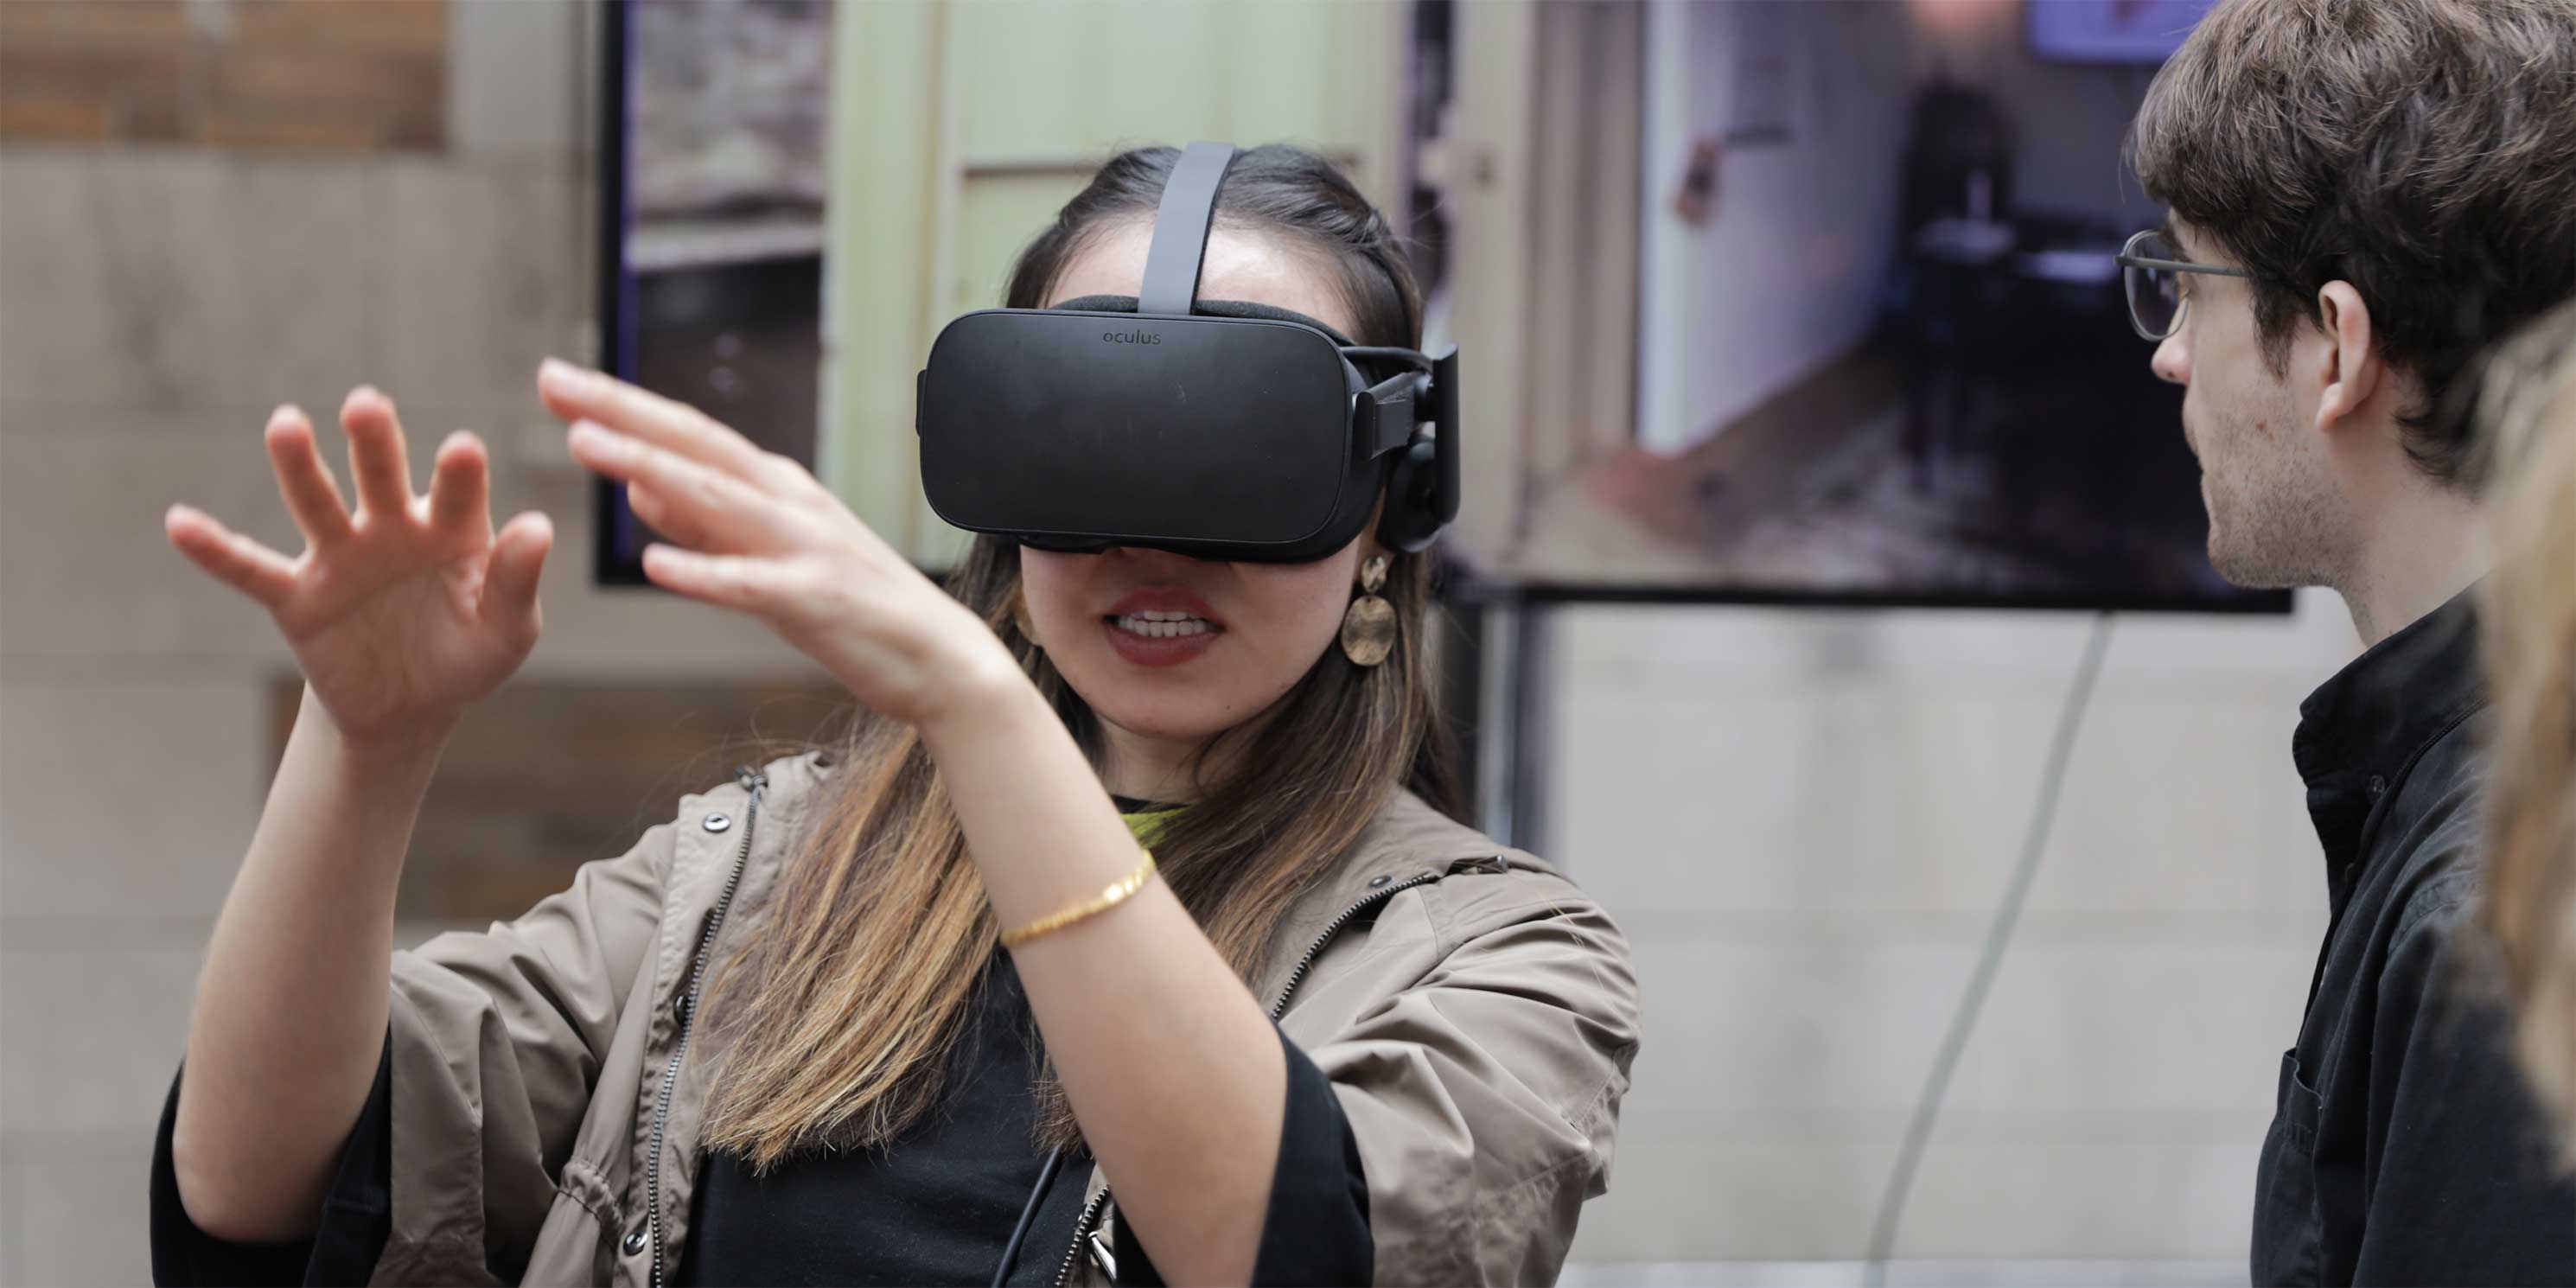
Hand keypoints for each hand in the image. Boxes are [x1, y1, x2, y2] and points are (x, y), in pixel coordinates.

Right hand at [164, 389, 553, 750]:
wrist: (412, 705)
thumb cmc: (468, 654)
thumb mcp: (506, 632)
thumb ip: (516, 582)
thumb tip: (538, 526)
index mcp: (451, 527)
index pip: (456, 492)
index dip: (458, 473)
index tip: (462, 450)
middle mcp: (391, 527)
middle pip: (380, 476)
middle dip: (373, 442)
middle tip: (366, 406)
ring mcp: (341, 557)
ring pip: (316, 503)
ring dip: (299, 465)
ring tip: (285, 424)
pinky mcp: (298, 597)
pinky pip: (251, 570)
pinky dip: (215, 550)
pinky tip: (179, 522)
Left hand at [540, 359, 1018, 727]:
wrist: (939, 657)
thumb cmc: (854, 609)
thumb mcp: (768, 554)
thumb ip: (704, 523)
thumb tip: (637, 487)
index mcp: (774, 486)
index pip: (688, 433)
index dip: (622, 404)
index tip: (560, 380)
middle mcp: (787, 500)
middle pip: (694, 444)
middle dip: (619, 409)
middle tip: (552, 380)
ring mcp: (803, 546)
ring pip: (715, 497)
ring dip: (648, 467)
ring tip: (584, 445)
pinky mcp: (814, 599)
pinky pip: (749, 585)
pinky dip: (703, 572)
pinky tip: (655, 564)